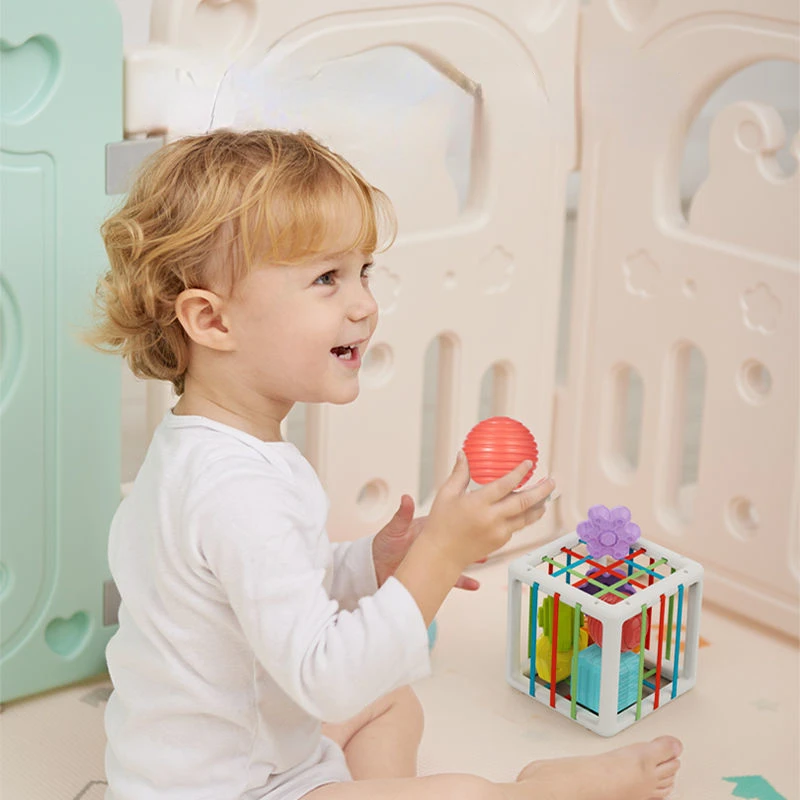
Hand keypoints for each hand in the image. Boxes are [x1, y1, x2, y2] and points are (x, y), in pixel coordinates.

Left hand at [372, 494, 480, 590]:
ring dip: (472, 558)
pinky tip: (475, 584)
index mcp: (428, 528)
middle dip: (474, 537)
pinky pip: (452, 579)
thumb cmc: (383, 546)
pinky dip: (464, 582)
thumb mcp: (394, 530)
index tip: (475, 514)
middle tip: (488, 534)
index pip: (450, 519)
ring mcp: (436, 558)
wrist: (374, 568)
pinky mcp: (433, 574)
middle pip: (460, 538)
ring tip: (486, 557)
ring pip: (459, 558)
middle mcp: (435, 543)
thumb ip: (402, 515)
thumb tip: (406, 498)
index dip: (464, 517)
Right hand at [423, 451, 554, 572]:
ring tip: (546, 497)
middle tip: (551, 481)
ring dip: (538, 506)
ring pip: (526, 518)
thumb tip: (463, 455)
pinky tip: (527, 510)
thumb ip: (459, 474)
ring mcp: (498, 532)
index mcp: (478, 503)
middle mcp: (492, 518)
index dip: (519, 473)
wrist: (442, 554)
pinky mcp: (500, 542)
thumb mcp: (446, 494)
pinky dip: (524, 517)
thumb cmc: (440, 524)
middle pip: (524, 502)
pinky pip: (516, 527)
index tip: (529, 464)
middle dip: (541, 491)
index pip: (505, 485)